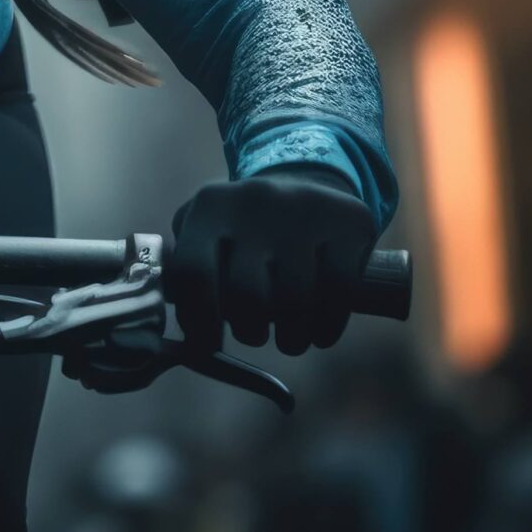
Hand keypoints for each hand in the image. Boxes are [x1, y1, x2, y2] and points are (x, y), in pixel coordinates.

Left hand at [168, 165, 377, 354]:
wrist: (306, 186)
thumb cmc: (244, 230)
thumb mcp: (206, 234)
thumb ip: (186, 275)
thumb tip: (181, 338)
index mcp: (210, 206)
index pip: (193, 274)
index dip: (198, 320)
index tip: (207, 345)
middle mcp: (254, 199)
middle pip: (246, 295)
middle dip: (249, 331)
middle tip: (254, 335)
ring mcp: (304, 208)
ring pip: (294, 301)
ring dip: (291, 338)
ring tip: (289, 340)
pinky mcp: (350, 220)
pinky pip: (338, 293)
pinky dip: (326, 328)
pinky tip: (318, 333)